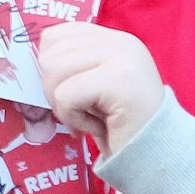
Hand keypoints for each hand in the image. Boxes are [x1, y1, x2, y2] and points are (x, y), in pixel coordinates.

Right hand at [0, 55, 19, 83]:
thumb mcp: (6, 60)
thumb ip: (11, 64)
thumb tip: (17, 69)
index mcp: (7, 64)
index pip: (13, 70)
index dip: (15, 73)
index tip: (17, 76)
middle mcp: (4, 67)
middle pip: (10, 73)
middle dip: (14, 76)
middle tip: (16, 79)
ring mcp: (0, 70)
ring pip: (7, 75)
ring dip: (10, 78)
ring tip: (13, 80)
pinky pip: (0, 77)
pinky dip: (3, 80)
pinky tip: (5, 82)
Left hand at [37, 23, 165, 154]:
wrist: (159, 157)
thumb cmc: (120, 127)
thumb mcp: (93, 88)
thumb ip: (71, 66)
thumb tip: (36, 58)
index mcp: (114, 40)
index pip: (56, 36)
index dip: (52, 70)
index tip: (74, 95)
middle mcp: (121, 42)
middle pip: (50, 54)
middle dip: (54, 92)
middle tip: (80, 112)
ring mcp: (123, 58)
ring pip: (53, 71)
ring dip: (63, 106)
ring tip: (90, 119)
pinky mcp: (120, 80)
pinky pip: (66, 95)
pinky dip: (73, 118)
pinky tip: (96, 127)